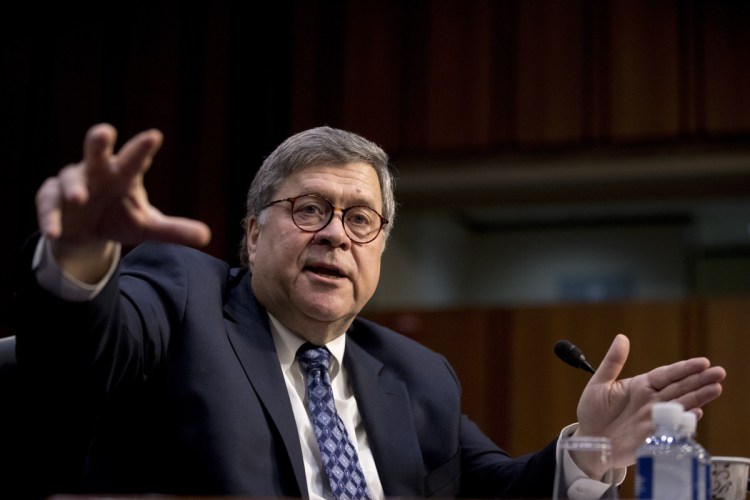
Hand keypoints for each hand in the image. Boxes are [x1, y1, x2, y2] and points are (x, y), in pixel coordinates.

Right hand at [36, 123, 211, 280]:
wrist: (87, 233)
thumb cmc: (121, 218)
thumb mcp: (147, 227)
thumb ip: (174, 230)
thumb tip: (207, 237)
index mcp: (124, 174)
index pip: (136, 158)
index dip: (143, 148)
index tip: (154, 136)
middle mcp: (98, 172)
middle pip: (97, 150)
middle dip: (99, 141)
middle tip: (105, 133)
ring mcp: (72, 183)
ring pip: (69, 177)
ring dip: (73, 187)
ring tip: (79, 199)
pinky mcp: (51, 199)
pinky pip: (48, 203)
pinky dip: (50, 217)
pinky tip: (55, 232)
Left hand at [574, 334, 724, 469]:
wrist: (589, 440)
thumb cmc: (593, 411)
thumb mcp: (599, 383)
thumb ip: (612, 362)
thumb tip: (622, 337)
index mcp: (641, 386)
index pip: (667, 375)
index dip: (684, 368)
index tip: (703, 362)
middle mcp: (652, 401)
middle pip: (680, 388)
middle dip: (700, 380)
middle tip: (719, 372)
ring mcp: (654, 418)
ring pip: (680, 405)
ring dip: (698, 398)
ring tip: (716, 388)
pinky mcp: (652, 436)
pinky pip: (670, 427)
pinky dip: (683, 420)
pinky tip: (696, 413)